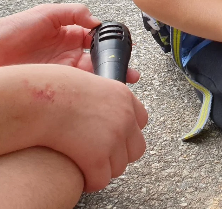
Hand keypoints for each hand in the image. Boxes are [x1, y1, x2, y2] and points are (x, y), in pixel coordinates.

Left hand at [0, 4, 138, 81]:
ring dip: (106, 82)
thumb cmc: (7, 32)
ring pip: (90, 79)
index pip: (96, 41)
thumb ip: (72, 12)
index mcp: (67, 37)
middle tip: (129, 75)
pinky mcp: (51, 90)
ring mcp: (59, 74)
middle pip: (98, 62)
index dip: (111, 45)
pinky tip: (97, 95)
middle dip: (116, 67)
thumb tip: (96, 20)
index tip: (124, 50)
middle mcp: (66, 56)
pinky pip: (75, 93)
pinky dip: (89, 94)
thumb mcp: (42, 13)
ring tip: (118, 87)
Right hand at [17, 64, 147, 191]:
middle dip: (119, 156)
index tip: (113, 139)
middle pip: (136, 149)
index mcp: (124, 97)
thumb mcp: (89, 81)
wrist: (39, 98)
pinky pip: (101, 180)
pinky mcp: (96, 158)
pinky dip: (90, 182)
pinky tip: (80, 176)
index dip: (127, 133)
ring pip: (119, 167)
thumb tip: (110, 102)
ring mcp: (113, 138)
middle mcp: (124, 117)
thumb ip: (103, 95)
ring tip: (87, 167)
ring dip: (103, 170)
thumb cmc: (55, 89)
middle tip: (100, 158)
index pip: (141, 121)